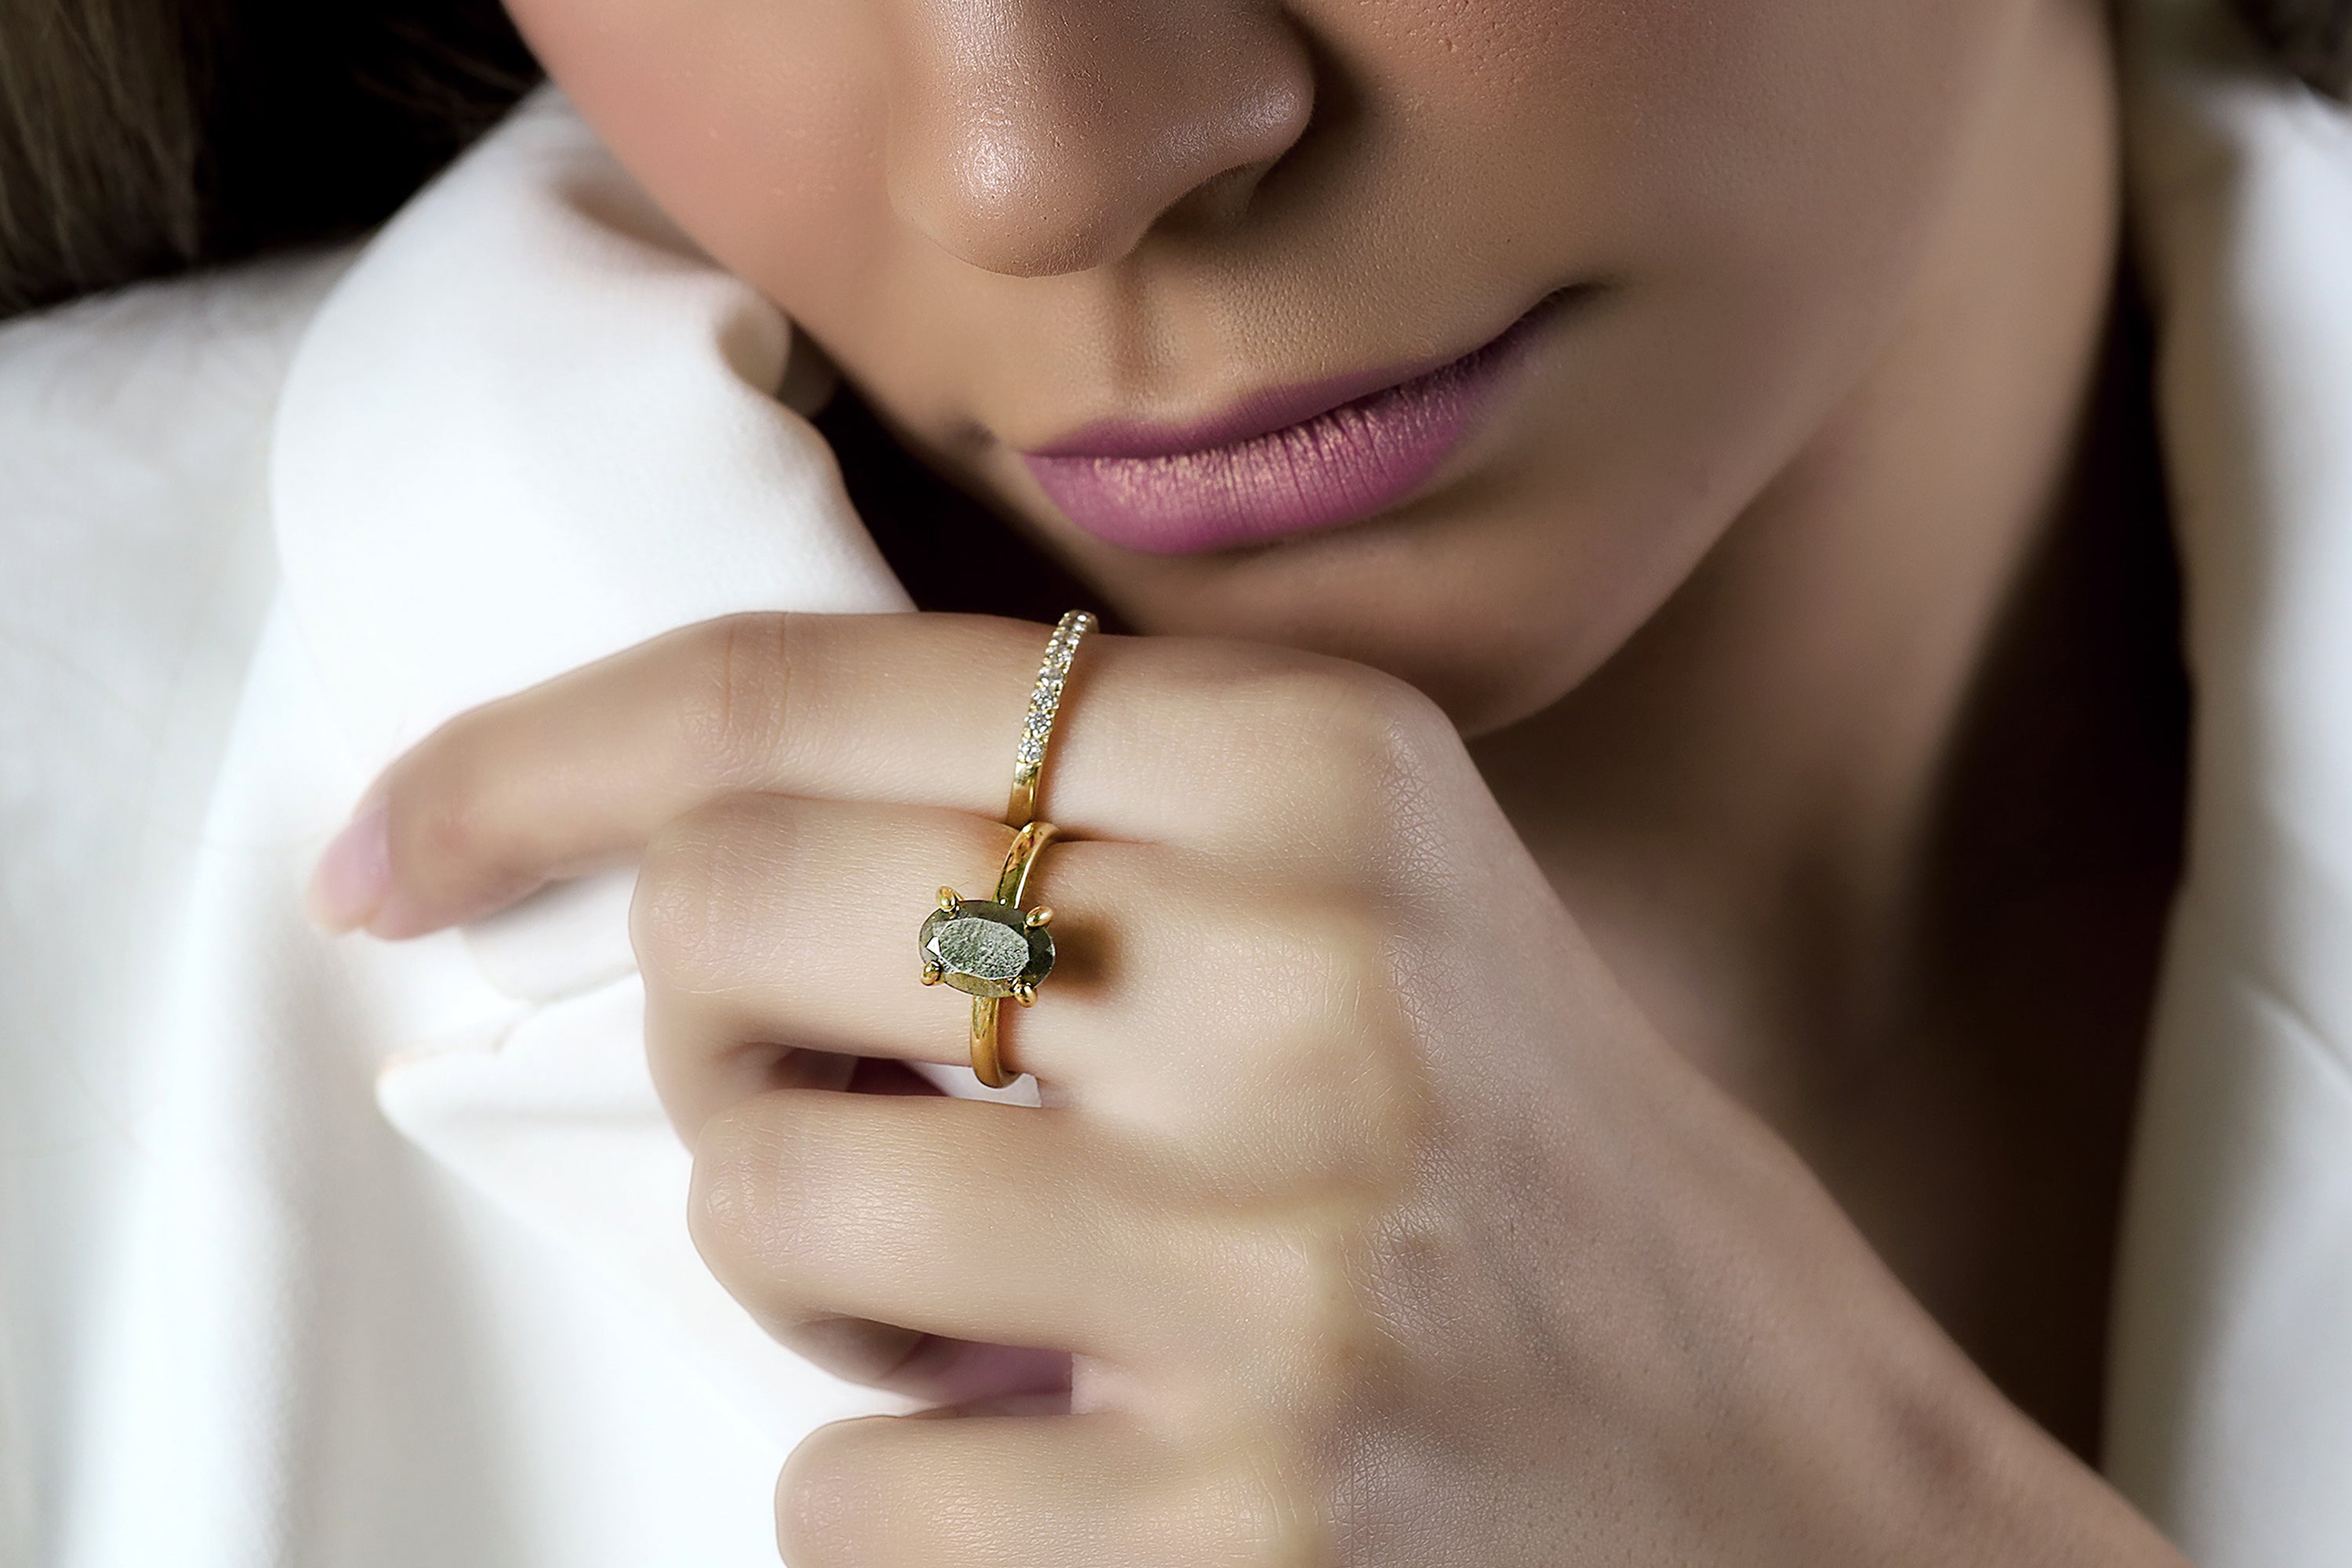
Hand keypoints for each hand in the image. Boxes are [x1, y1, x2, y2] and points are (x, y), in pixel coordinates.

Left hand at [318, 612, 2181, 1565]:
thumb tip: (674, 840)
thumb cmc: (1539, 1187)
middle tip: (823, 1099)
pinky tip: (1065, 1467)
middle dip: (703, 1025)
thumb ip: (1082, 823)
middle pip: (723, 917)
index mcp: (1328, 768)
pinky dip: (893, 1487)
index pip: (802, 690)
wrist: (1802, 1497)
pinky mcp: (1241, 1518)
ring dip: (810, 1271)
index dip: (538, 752)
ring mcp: (1274, 1258)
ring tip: (988, 1310)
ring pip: (755, 1196)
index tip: (397, 845)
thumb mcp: (1365, 903)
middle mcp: (1307, 971)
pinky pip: (839, 1490)